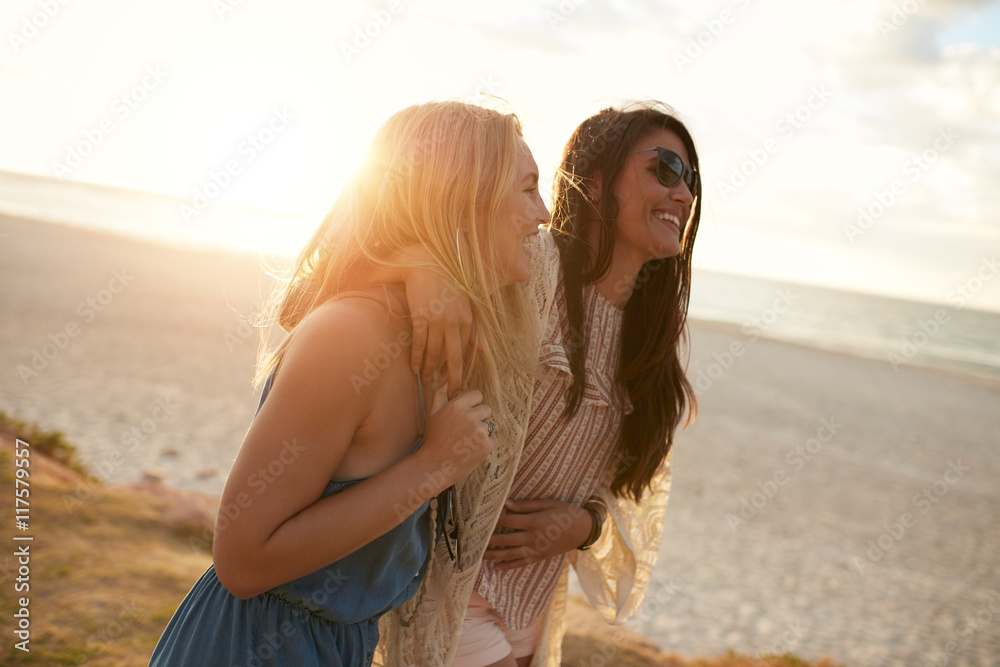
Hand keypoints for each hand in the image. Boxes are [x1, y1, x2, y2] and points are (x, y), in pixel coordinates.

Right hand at [404, 268, 474, 396]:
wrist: (427, 266)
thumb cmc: (447, 287)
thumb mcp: (465, 306)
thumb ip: (473, 330)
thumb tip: (482, 351)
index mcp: (467, 320)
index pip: (463, 352)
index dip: (458, 369)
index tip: (454, 382)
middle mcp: (454, 322)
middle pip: (453, 358)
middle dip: (451, 379)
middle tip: (449, 395)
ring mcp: (437, 320)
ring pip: (434, 353)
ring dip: (429, 370)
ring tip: (426, 381)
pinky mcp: (421, 317)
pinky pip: (419, 343)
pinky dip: (417, 358)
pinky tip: (414, 368)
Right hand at [417, 384, 494, 488]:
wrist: (432, 467)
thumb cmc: (432, 439)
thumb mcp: (432, 413)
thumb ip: (440, 393)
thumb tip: (448, 379)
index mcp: (457, 405)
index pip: (478, 395)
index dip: (472, 404)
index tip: (464, 414)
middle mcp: (470, 416)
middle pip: (486, 409)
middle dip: (478, 417)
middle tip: (463, 430)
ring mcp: (480, 431)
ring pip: (489, 424)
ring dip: (481, 431)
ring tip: (466, 441)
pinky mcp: (487, 446)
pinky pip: (494, 438)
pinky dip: (485, 444)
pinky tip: (471, 449)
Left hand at [481, 498, 592, 569]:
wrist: (584, 529)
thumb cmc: (566, 512)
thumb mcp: (548, 503)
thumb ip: (526, 505)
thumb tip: (507, 505)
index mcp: (535, 522)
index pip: (509, 522)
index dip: (495, 521)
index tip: (481, 520)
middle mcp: (534, 537)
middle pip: (507, 540)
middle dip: (489, 540)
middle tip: (473, 541)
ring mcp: (537, 549)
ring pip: (511, 554)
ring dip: (495, 555)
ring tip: (479, 556)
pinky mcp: (540, 556)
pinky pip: (522, 562)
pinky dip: (509, 566)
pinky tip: (497, 567)